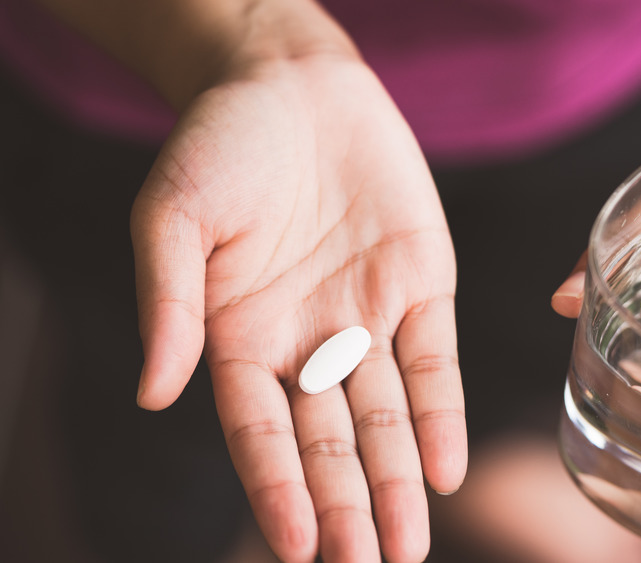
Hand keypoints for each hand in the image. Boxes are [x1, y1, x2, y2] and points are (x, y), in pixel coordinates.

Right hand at [131, 54, 465, 562]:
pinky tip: (446, 468)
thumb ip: (167, 303)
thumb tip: (152, 392)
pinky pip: (434, 361)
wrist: (292, 83)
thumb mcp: (174, 215)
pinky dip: (441, 413)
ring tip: (408, 544)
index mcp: (239, 338)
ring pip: (386, 417)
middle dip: (346, 504)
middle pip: (329, 441)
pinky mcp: (421, 289)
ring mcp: (367, 319)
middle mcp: (306, 342)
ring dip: (397, 479)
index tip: (298, 545)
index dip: (279, 488)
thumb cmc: (220, 144)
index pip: (261, 433)